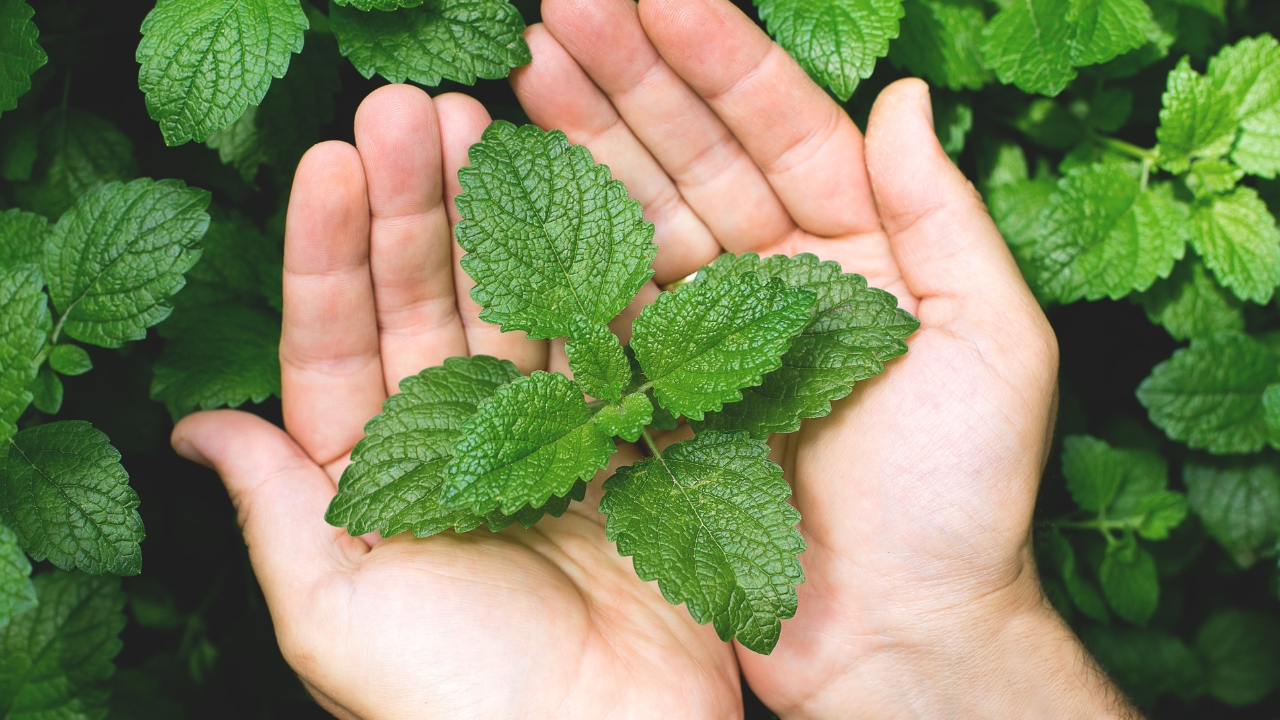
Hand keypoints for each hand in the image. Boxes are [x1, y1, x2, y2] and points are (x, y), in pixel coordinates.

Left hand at [171, 87, 743, 717]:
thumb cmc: (458, 701)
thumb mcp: (334, 614)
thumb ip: (275, 511)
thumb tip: (198, 429)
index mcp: (368, 481)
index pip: (333, 343)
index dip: (327, 251)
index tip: (330, 161)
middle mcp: (451, 445)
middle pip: (420, 304)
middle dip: (411, 206)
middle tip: (411, 109)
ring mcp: (541, 437)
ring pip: (507, 306)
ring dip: (492, 217)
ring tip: (481, 120)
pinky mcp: (620, 441)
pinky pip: (598, 342)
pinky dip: (589, 273)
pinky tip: (575, 199)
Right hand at [509, 0, 1130, 715]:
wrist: (897, 632)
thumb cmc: (960, 497)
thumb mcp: (990, 343)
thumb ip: (943, 214)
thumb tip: (903, 95)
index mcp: (862, 250)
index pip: (781, 126)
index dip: (718, 56)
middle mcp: (780, 279)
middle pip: (697, 153)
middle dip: (631, 76)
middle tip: (561, 8)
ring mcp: (713, 335)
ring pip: (643, 213)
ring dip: (587, 139)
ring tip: (526, 67)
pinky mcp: (662, 396)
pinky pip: (610, 305)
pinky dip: (567, 245)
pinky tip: (522, 184)